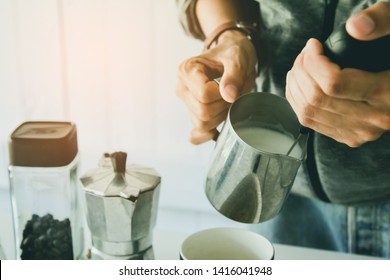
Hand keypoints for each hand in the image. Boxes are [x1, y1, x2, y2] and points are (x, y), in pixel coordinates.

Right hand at [176, 30, 256, 143]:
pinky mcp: (192, 115)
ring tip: (227, 99)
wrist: (232, 55)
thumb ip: (233, 75)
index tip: (231, 83)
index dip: (223, 94)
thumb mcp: (238, 57)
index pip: (204, 95)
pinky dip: (207, 135)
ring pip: (202, 124)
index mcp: (186, 70)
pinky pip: (195, 135)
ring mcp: (186, 103)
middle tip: (232, 92)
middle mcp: (181, 88)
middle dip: (223, 106)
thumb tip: (229, 96)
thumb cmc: (232, 53)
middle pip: (203, 112)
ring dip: (221, 116)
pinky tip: (218, 130)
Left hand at [286, 2, 389, 146]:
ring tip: (299, 66)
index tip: (313, 45)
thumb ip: (383, 21)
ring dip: (295, 86)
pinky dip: (297, 101)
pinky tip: (299, 84)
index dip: (313, 62)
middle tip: (304, 54)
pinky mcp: (349, 136)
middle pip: (317, 98)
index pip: (334, 83)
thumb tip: (355, 28)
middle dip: (301, 71)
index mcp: (388, 94)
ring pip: (309, 112)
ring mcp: (359, 131)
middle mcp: (372, 118)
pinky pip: (311, 122)